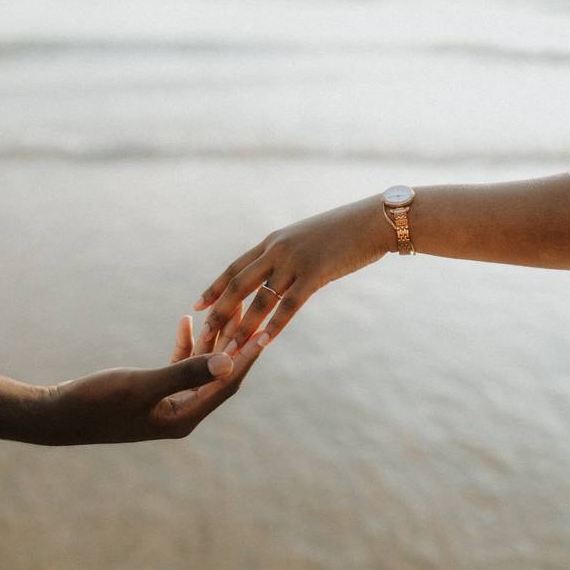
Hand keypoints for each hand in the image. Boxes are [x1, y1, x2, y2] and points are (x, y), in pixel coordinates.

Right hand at [32, 316, 265, 444]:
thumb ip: (185, 373)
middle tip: (252, 314)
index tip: (265, 332)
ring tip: (226, 310)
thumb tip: (227, 363)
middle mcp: (180, 414)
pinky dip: (183, 345)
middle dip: (234, 344)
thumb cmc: (97, 403)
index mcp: (184, 418)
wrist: (57, 414)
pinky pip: (176, 367)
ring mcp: (166, 404)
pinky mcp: (151, 394)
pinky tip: (185, 321)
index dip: (246, 357)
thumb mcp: (143, 385)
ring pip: (199, 368)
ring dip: (211, 341)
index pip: (226, 384)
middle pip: (218, 375)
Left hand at [193, 195, 392, 351]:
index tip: (197, 306)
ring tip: (230, 349)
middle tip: (204, 335)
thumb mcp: (307, 239)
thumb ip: (288, 254)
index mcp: (272, 241)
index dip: (214, 288)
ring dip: (243, 328)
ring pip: (260, 300)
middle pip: (238, 285)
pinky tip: (262, 343)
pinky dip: (273, 326)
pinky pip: (288, 305)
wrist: (372, 220)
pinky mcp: (315, 274)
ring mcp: (294, 261)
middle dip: (219, 312)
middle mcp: (277, 250)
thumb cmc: (344, 231)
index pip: (235, 268)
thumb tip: (278, 268)